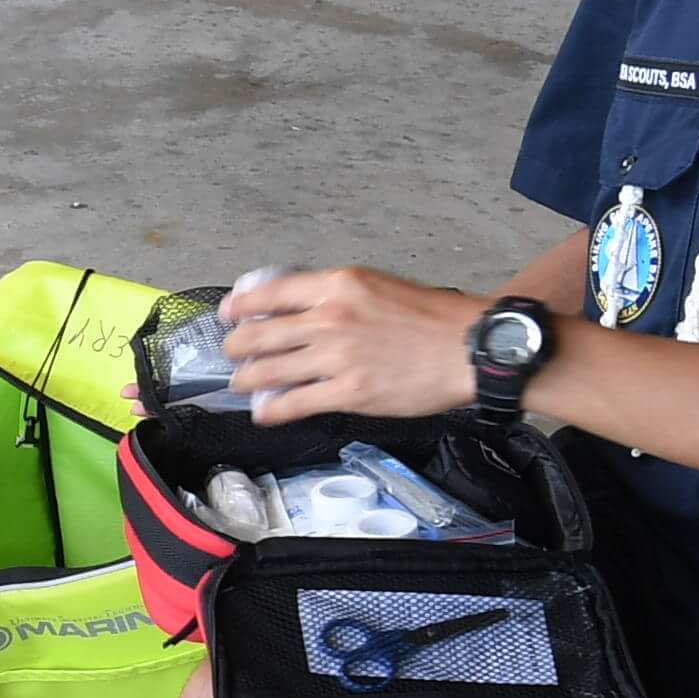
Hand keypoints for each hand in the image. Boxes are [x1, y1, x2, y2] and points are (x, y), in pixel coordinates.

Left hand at [223, 266, 486, 424]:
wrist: (470, 348)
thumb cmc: (431, 317)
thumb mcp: (376, 286)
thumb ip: (335, 295)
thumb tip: (297, 308)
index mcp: (337, 285)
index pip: (268, 293)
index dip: (239, 307)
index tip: (228, 315)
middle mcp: (329, 318)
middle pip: (258, 333)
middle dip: (236, 347)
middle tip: (232, 354)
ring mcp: (336, 358)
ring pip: (267, 370)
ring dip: (246, 380)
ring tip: (241, 384)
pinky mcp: (349, 393)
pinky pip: (293, 403)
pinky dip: (271, 409)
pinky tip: (263, 412)